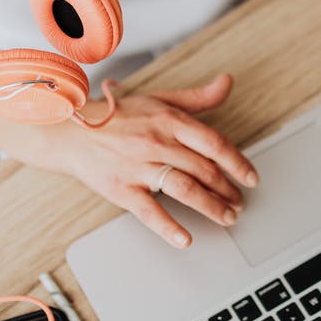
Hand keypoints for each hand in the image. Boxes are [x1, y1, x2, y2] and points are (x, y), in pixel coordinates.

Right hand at [0, 74, 257, 247]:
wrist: (70, 132)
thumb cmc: (118, 116)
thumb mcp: (159, 99)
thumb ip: (198, 97)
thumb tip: (227, 82)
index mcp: (169, 120)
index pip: (213, 143)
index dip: (238, 162)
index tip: (251, 178)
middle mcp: (156, 142)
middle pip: (203, 170)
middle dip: (228, 190)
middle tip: (239, 203)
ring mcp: (138, 167)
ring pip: (184, 189)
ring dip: (211, 207)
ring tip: (227, 218)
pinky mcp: (122, 189)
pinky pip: (149, 211)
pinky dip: (169, 228)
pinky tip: (186, 239)